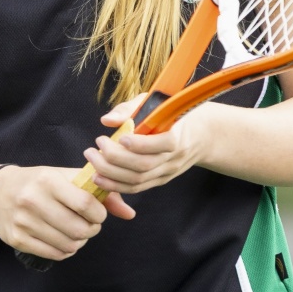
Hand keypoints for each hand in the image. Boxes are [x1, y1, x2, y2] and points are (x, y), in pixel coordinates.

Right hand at [0, 164, 114, 260]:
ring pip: (68, 245)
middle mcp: (32, 200)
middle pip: (79, 229)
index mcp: (47, 180)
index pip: (85, 204)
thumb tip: (130, 213)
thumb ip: (100, 192)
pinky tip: (62, 239)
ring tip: (75, 232)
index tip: (98, 214)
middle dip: (91, 230)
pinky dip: (65, 250)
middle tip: (89, 225)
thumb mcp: (66, 177)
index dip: (99, 214)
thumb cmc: (40, 183)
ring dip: (79, 242)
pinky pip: (54, 254)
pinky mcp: (17, 239)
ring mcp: (23, 222)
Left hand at [84, 94, 208, 199]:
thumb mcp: (155, 103)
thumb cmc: (172, 114)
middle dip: (114, 159)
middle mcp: (173, 158)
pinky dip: (116, 186)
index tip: (119, 137)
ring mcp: (166, 172)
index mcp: (178, 136)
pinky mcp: (160, 180)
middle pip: (143, 166)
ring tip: (92, 161)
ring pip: (138, 181)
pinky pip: (137, 188)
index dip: (140, 144)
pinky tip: (99, 178)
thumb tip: (107, 121)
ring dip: (110, 175)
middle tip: (94, 148)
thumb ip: (130, 109)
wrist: (201, 135)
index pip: (162, 144)